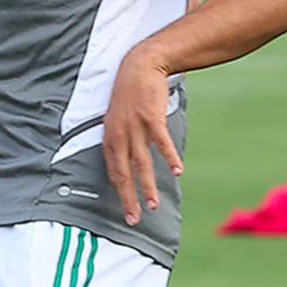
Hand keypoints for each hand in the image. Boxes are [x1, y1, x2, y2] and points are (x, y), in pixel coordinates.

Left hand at [101, 47, 182, 226]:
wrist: (140, 67)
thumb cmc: (129, 97)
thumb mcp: (116, 120)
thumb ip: (120, 143)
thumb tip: (126, 166)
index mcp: (109, 139)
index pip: (113, 173)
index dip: (119, 194)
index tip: (126, 212)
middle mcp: (118, 135)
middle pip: (123, 173)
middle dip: (128, 199)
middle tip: (134, 219)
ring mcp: (134, 127)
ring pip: (141, 163)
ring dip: (147, 185)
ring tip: (153, 204)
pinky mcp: (151, 117)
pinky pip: (161, 142)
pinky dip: (169, 157)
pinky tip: (177, 170)